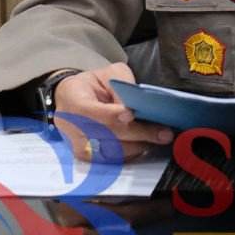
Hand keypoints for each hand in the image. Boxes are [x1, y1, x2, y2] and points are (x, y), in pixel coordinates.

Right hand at [52, 62, 172, 162]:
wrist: (70, 99)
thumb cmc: (93, 85)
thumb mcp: (108, 74)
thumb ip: (121, 86)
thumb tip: (137, 106)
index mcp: (74, 102)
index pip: (94, 112)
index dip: (114, 115)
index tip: (133, 114)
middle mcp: (72, 128)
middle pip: (108, 135)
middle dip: (139, 134)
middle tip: (164, 134)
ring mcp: (78, 146)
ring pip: (113, 151)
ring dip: (139, 146)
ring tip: (158, 138)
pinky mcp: (86, 158)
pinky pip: (112, 160)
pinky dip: (131, 153)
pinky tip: (144, 144)